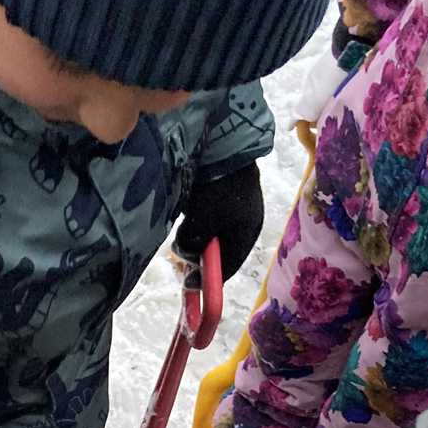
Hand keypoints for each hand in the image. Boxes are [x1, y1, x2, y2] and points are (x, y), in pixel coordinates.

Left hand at [175, 161, 263, 281]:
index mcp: (247, 233)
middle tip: (180, 254)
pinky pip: (212, 219)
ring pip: (213, 235)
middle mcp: (246, 223)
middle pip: (221, 252)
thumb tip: (189, 257)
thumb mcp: (202, 223)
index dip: (208, 280)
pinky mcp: (228, 195)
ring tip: (184, 228)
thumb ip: (194, 246)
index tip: (187, 284)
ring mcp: (238, 208)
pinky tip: (189, 212)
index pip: (229, 267)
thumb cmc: (216, 188)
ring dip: (196, 238)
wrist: (224, 143)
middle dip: (200, 257)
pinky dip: (198, 222)